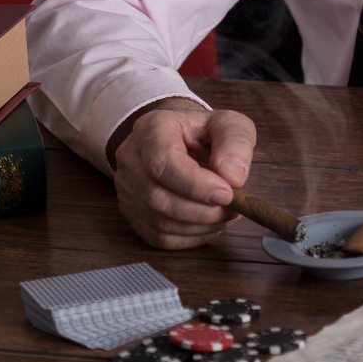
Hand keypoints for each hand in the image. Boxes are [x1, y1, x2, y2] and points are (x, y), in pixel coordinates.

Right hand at [110, 98, 256, 248]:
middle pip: (158, 197)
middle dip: (202, 210)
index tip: (227, 193)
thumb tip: (232, 177)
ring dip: (199, 226)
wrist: (182, 138)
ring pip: (158, 221)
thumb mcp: (229, 123)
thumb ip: (235, 142)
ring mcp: (127, 188)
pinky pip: (157, 236)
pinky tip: (210, 226)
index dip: (195, 184)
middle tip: (234, 208)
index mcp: (153, 128)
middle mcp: (131, 158)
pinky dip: (188, 238)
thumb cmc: (205, 130)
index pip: (163, 162)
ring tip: (227, 215)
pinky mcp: (131, 211)